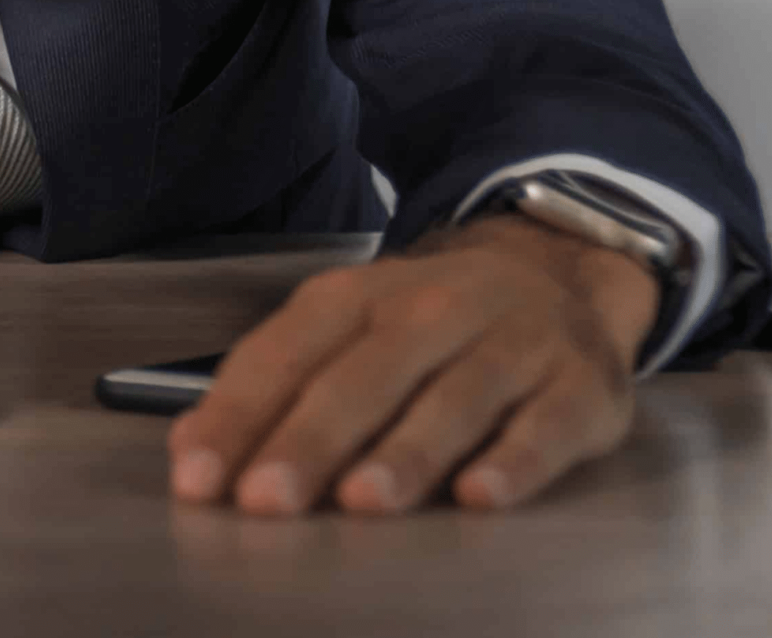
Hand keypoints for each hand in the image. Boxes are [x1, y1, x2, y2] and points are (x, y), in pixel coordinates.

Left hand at [165, 214, 658, 514]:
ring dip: (405, 452)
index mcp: (356, 297)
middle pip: (362, 377)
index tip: (198, 479)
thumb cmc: (428, 321)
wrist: (558, 270)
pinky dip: (514, 461)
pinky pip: (545, 426)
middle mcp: (431, 310)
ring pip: (452, 399)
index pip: (285, 356)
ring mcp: (511, 345)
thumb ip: (271, 386)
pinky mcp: (579, 387)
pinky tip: (479, 495)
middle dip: (310, 440)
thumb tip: (191, 449)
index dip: (237, 417)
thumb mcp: (344, 329)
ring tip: (360, 500)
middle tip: (265, 498)